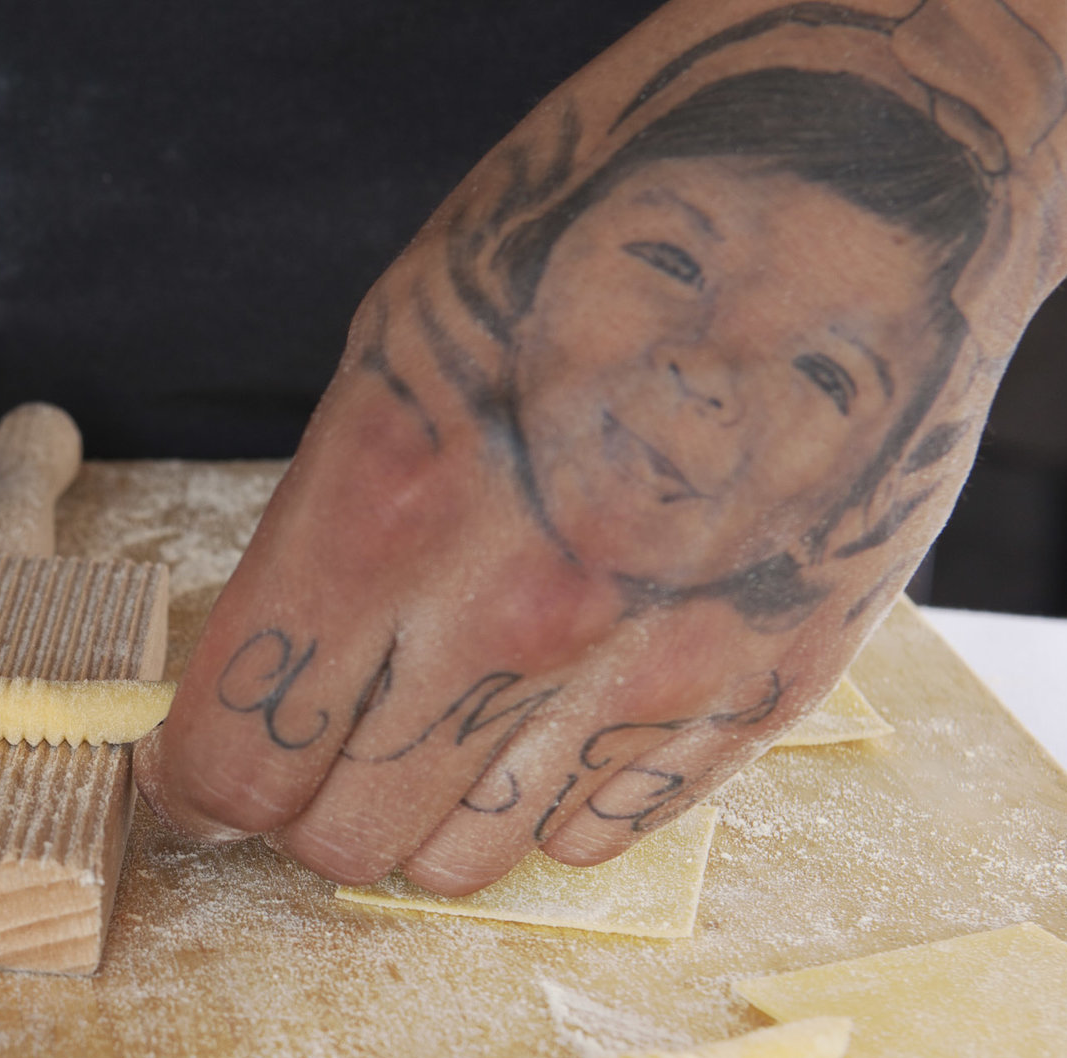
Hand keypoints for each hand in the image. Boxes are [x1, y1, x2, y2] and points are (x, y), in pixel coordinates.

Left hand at [138, 0, 1066, 892]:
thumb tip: (263, 668)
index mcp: (386, 512)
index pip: (235, 755)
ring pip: (459, 866)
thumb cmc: (613, 230)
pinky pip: (597, 836)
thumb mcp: (400, 341)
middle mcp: (508, 618)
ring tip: (442, 733)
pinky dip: (551, 803)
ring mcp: (643, 668)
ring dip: (423, 822)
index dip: (198, 780)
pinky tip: (555, 718)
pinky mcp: (759, 692)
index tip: (198, 774)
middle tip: (326, 748)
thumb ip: (325, 525)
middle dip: (306, 805)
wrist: (869, 183)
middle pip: (337, 837)